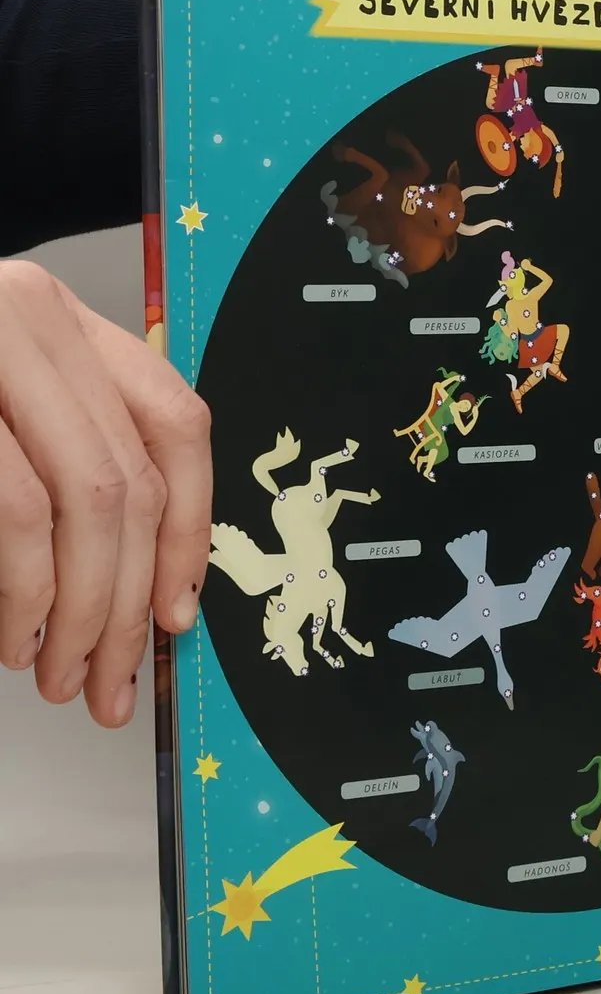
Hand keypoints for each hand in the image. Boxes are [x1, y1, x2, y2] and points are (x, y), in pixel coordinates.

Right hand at [0, 261, 211, 725]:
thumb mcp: (3, 414)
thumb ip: (66, 461)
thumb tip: (145, 585)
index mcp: (60, 320)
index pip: (175, 425)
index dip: (189, 527)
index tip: (178, 609)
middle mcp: (32, 317)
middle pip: (133, 479)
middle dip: (131, 599)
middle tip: (116, 676)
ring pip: (88, 499)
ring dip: (86, 608)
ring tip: (64, 673)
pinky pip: (20, 509)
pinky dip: (30, 588)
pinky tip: (19, 634)